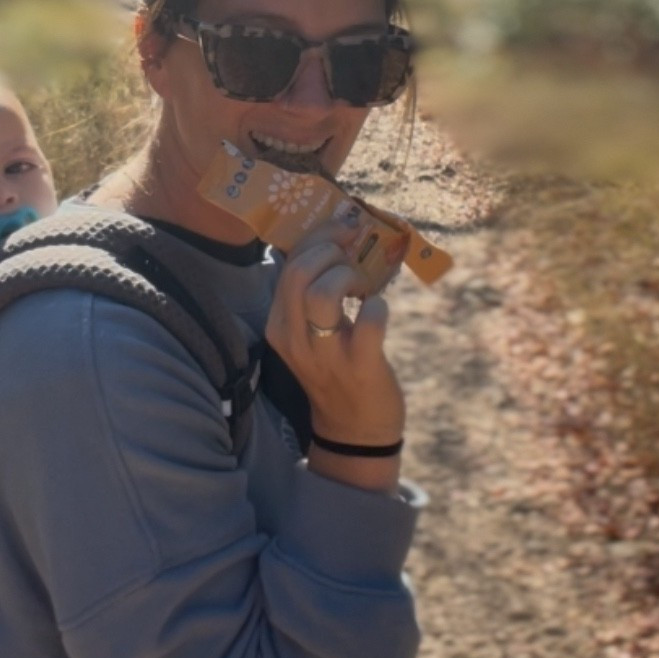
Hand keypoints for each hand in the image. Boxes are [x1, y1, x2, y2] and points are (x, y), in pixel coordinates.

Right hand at [266, 221, 404, 460]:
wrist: (353, 428)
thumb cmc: (335, 368)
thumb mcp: (309, 332)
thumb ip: (313, 291)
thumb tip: (340, 236)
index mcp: (278, 324)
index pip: (288, 265)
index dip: (318, 237)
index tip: (344, 229)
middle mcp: (294, 338)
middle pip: (300, 273)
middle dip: (332, 250)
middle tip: (353, 254)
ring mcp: (325, 354)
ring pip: (323, 294)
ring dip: (349, 277)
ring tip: (362, 287)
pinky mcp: (360, 366)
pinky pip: (370, 323)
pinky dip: (380, 307)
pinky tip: (379, 311)